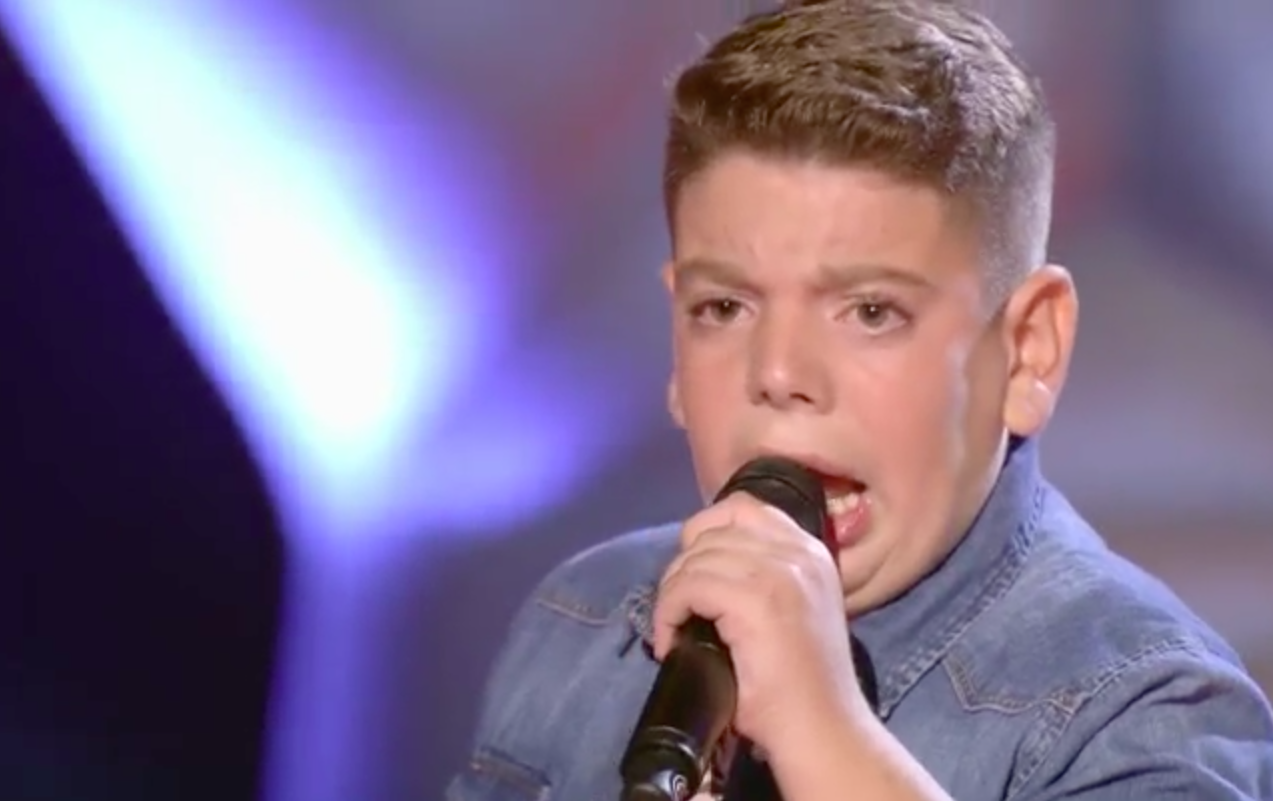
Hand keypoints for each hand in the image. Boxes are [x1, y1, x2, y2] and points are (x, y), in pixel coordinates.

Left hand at [652, 492, 871, 760]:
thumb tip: (705, 564)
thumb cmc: (804, 685)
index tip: (693, 571)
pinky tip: (670, 643)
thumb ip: (765, 578)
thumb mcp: (794, 611)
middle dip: (683, 570)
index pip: (743, 508)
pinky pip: (687, 587)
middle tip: (678, 612)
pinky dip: (667, 613)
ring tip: (674, 630)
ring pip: (694, 559)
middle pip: (712, 531)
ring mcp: (779, 573)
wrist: (824, 730)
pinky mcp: (755, 600)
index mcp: (811, 551)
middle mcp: (799, 552)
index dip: (706, 531)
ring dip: (672, 595)